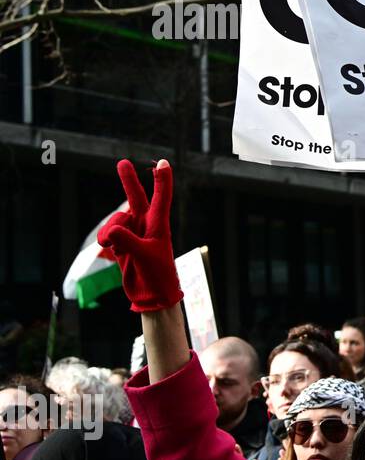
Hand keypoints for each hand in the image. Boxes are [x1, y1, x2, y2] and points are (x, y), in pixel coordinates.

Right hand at [97, 159, 182, 312]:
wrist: (152, 296)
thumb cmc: (158, 276)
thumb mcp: (144, 257)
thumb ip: (127, 242)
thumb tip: (110, 231)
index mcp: (159, 226)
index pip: (161, 199)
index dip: (162, 180)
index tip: (164, 162)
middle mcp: (147, 226)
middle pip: (136, 198)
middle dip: (128, 181)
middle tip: (122, 162)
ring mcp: (133, 234)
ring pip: (115, 221)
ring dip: (110, 232)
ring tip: (114, 248)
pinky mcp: (122, 244)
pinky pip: (108, 234)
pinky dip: (106, 241)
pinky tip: (113, 252)